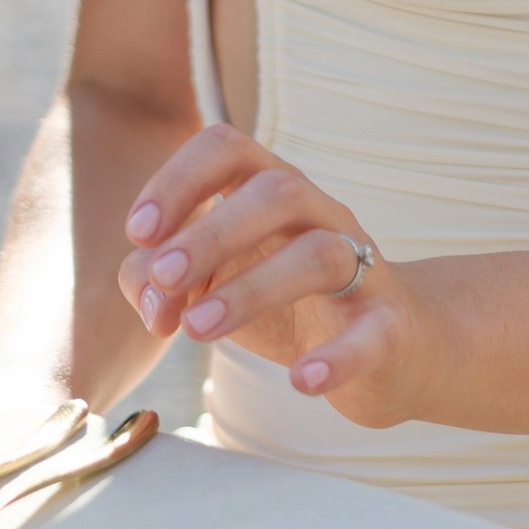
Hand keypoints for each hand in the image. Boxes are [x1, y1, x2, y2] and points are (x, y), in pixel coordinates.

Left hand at [119, 123, 422, 427]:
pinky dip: (339, 356)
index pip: (228, 148)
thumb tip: (149, 300)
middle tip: (164, 280)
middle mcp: (321, 212)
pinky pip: (373, 332)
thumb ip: (160, 283)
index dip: (178, 179)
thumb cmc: (284, 304)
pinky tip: (302, 380)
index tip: (137, 232)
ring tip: (197, 330)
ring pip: (320, 254)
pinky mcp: (390, 325)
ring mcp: (363, 265)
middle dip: (211, 233)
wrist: (387, 351)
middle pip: (276, 191)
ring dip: (251, 289)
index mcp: (272, 190)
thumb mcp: (213, 283)